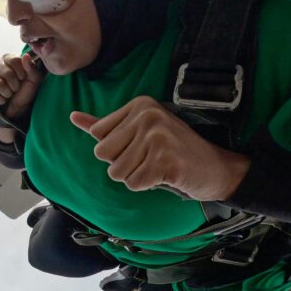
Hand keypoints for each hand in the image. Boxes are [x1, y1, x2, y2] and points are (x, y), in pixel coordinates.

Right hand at [0, 53, 42, 120]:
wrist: (15, 109)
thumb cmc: (24, 91)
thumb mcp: (34, 80)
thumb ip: (32, 68)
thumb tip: (26, 56)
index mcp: (8, 58)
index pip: (14, 60)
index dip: (21, 73)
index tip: (22, 79)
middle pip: (7, 73)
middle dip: (14, 86)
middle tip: (15, 89)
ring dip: (6, 93)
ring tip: (8, 95)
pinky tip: (1, 100)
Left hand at [70, 96, 250, 200]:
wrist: (216, 168)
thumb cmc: (174, 151)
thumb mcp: (140, 131)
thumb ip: (105, 126)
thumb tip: (73, 117)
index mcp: (139, 104)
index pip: (98, 136)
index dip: (116, 149)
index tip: (142, 146)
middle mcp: (147, 115)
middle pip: (103, 154)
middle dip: (123, 165)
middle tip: (151, 159)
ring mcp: (157, 137)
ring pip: (116, 172)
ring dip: (135, 177)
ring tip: (158, 167)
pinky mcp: (164, 161)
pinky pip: (134, 183)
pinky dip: (147, 186)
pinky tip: (166, 176)